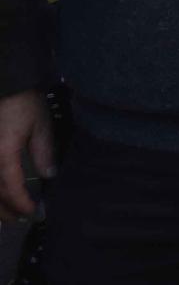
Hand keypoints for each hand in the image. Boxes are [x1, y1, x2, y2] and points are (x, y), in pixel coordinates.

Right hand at [0, 90, 53, 222]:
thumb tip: (49, 177)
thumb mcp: (40, 126)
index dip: (21, 204)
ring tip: (6, 215)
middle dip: (5, 210)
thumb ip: (43, 153)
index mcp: (2, 154)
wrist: (6, 85)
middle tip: (21, 219)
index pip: (10, 188)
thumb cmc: (23, 103)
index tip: (33, 213)